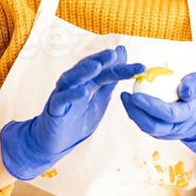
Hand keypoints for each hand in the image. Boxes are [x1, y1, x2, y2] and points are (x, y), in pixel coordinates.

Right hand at [0, 45, 144, 180]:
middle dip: (100, 60)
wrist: (56, 140)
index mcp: (88, 82)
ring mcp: (63, 94)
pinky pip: (62, 99)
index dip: (122, 68)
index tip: (140, 67)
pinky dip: (72, 94)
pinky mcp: (54, 108)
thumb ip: (110, 79)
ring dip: (83, 71)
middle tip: (113, 55)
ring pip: (71, 78)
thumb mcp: (100, 97)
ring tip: (96, 66)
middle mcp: (75, 84)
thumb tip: (123, 55)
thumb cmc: (78, 117)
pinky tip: (83, 91)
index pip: (106, 71)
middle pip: (87, 68)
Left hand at [119, 72, 195, 155]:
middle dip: (136, 112)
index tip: (137, 95)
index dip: (151, 106)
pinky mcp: (162, 133)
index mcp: (189, 115)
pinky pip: (146, 126)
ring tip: (125, 96)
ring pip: (147, 128)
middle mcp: (178, 128)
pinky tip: (130, 102)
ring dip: (133, 114)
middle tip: (126, 95)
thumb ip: (194, 85)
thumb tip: (183, 89)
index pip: (169, 114)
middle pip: (153, 126)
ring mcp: (169, 133)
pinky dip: (136, 115)